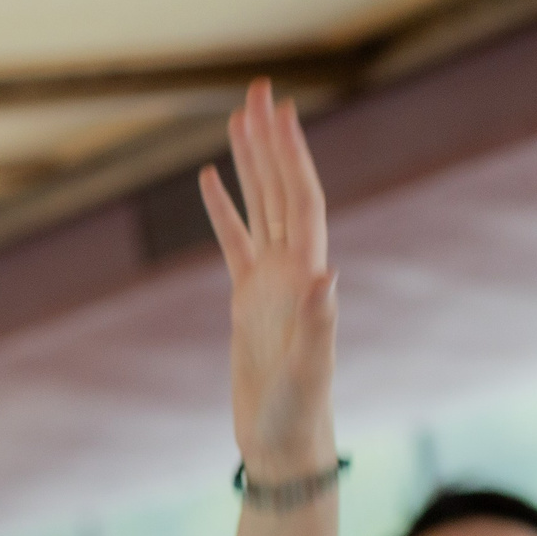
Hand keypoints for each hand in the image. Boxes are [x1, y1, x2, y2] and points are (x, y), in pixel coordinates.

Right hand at [200, 80, 336, 479]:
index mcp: (306, 279)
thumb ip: (318, 324)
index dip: (293, 157)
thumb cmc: (299, 413)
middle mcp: (291, 271)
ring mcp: (268, 284)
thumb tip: (325, 278)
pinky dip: (224, 209)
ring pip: (260, 208)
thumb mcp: (307, 370)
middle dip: (271, 141)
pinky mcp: (246, 302)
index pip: (301, 201)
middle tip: (259, 91)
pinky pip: (234, 243)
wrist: (286, 444)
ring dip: (250, 163)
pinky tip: (211, 179)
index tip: (283, 113)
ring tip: (238, 116)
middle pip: (281, 190)